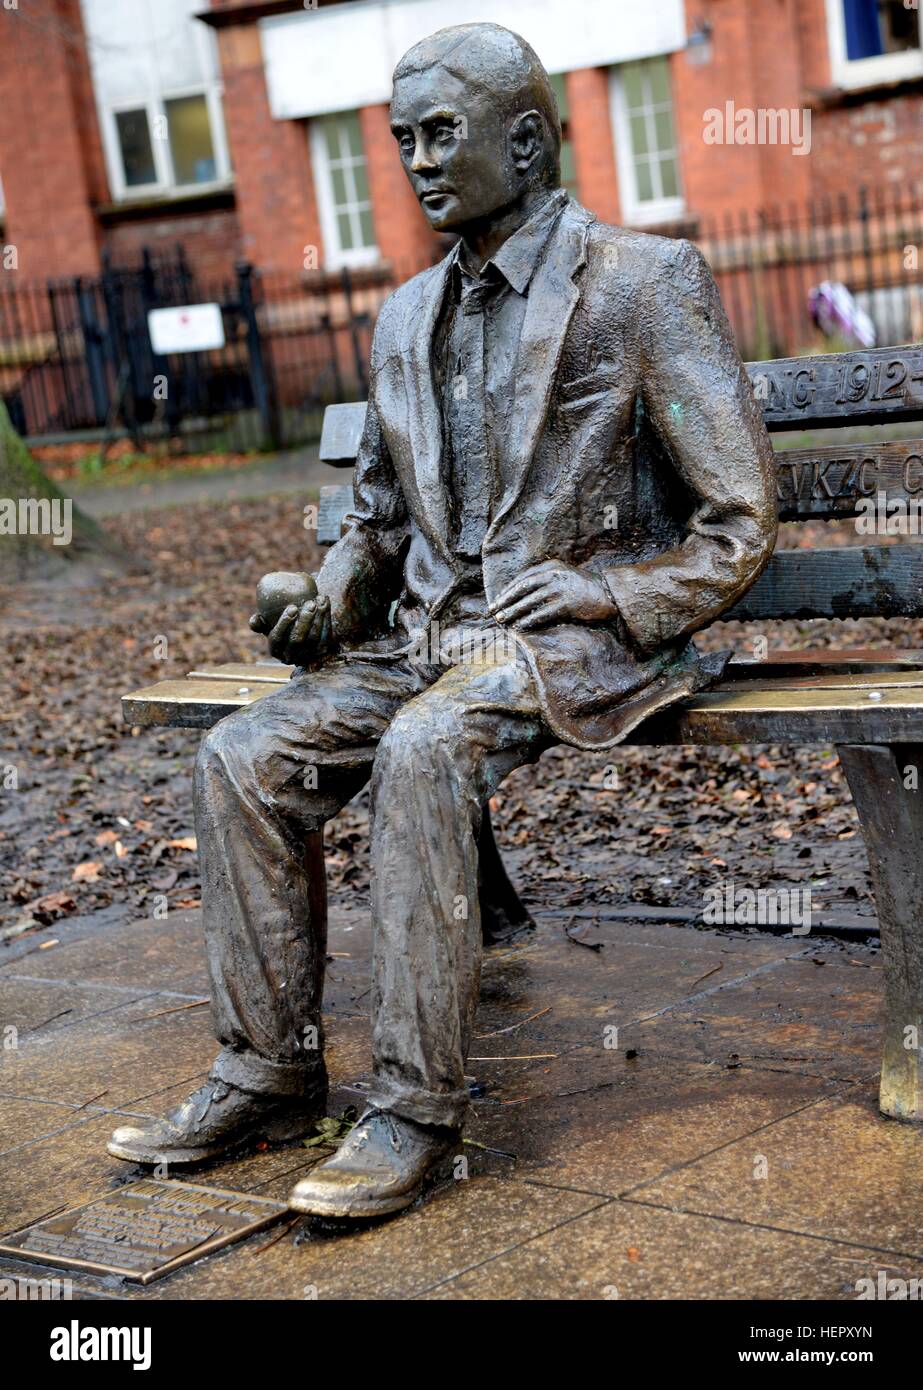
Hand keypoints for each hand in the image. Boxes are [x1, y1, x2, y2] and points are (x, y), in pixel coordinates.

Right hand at [249, 594, 335, 665]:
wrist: (304, 627)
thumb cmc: (282, 622)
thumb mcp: (268, 623)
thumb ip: (260, 622)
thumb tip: (255, 620)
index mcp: (275, 650)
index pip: (277, 639)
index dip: (284, 624)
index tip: (292, 607)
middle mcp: (291, 657)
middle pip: (296, 641)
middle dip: (304, 621)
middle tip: (309, 603)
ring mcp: (307, 656)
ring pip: (313, 638)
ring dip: (317, 617)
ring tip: (318, 599)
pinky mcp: (322, 651)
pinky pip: (325, 635)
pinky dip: (326, 618)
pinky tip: (324, 601)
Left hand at [489, 560, 618, 629]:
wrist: (608, 594)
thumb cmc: (583, 588)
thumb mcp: (563, 576)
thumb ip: (545, 580)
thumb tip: (520, 594)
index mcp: (551, 566)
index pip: (523, 577)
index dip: (508, 589)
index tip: (497, 600)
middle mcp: (555, 574)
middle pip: (523, 587)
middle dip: (506, 600)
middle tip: (493, 611)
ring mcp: (561, 588)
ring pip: (531, 600)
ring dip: (514, 611)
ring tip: (502, 620)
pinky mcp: (568, 602)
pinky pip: (544, 613)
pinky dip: (530, 620)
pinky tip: (520, 626)